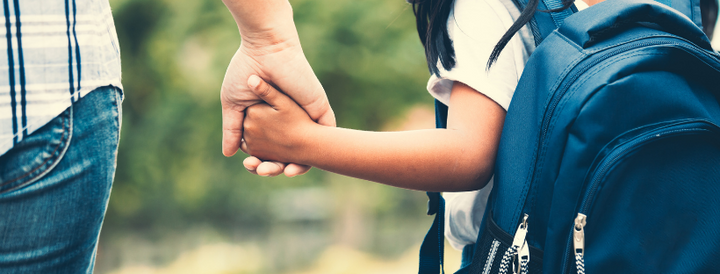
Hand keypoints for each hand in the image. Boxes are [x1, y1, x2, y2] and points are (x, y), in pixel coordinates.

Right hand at [221, 37, 334, 175]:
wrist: (267, 50)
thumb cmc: (246, 72)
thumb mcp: (234, 104)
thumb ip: (232, 129)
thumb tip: (228, 154)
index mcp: (269, 119)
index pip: (268, 148)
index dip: (260, 161)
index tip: (250, 166)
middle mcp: (289, 121)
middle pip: (287, 154)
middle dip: (275, 167)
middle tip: (262, 171)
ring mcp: (305, 117)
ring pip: (306, 151)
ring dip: (296, 166)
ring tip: (282, 172)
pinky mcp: (319, 111)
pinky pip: (325, 138)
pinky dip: (316, 155)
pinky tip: (302, 166)